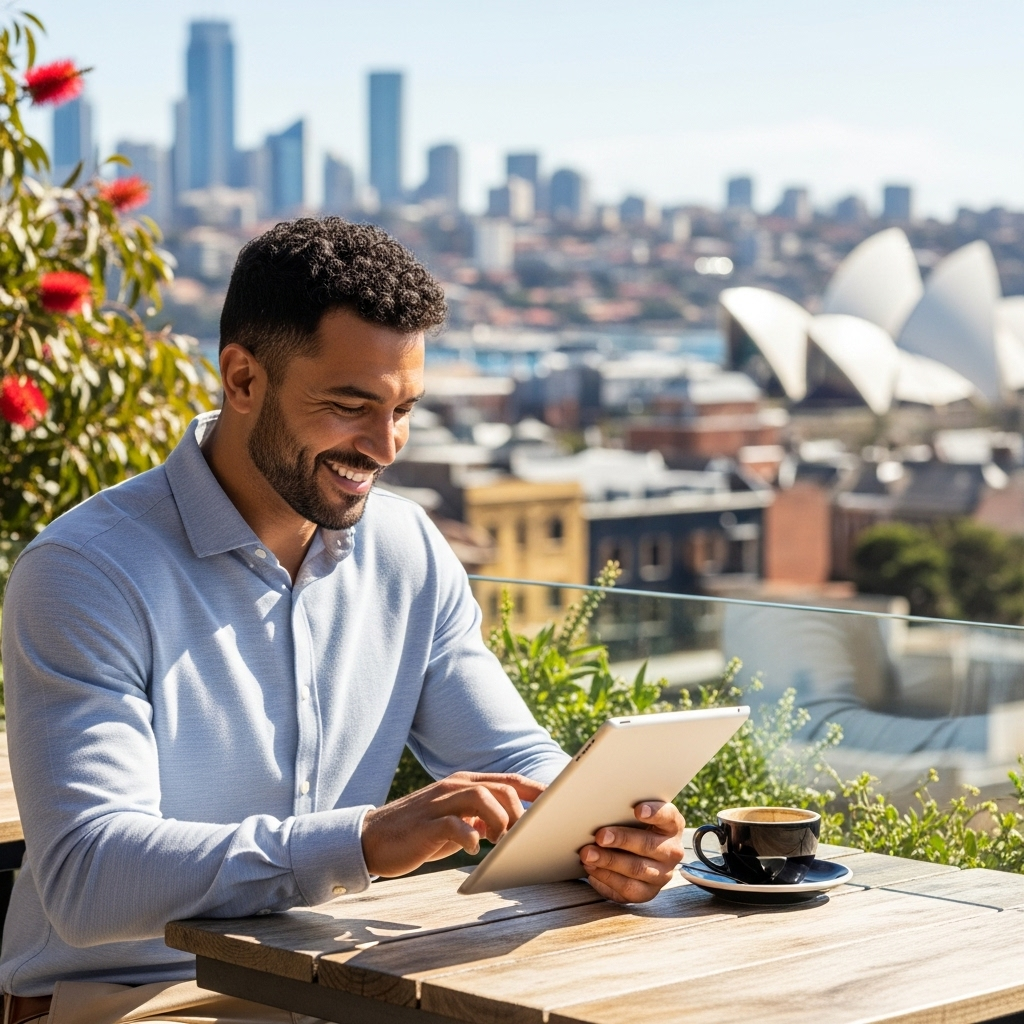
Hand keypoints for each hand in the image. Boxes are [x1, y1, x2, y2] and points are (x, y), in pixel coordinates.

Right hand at [361, 772, 545, 877]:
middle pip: (501, 787)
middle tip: (522, 837)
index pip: (508, 780)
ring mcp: (439, 804)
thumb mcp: (454, 822)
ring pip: (481, 798)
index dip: (535, 790)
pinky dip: (470, 837)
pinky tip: (473, 849)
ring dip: (499, 821)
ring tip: (501, 843)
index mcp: (463, 784)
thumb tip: (510, 827)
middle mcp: (454, 787)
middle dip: (519, 812)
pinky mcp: (426, 824)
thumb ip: (479, 818)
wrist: (372, 839)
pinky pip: (454, 825)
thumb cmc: (418, 833)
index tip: (559, 802)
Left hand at [579, 801, 685, 902]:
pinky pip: (628, 888)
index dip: (655, 813)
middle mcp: (671, 851)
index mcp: (671, 826)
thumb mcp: (632, 817)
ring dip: (609, 861)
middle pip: (648, 845)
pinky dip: (607, 878)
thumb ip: (624, 811)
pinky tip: (592, 870)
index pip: (669, 816)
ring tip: (588, 854)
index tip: (638, 810)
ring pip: (637, 869)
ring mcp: (663, 874)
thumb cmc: (631, 828)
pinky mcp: (648, 892)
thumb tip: (598, 808)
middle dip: (622, 840)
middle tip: (600, 836)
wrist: (634, 857)